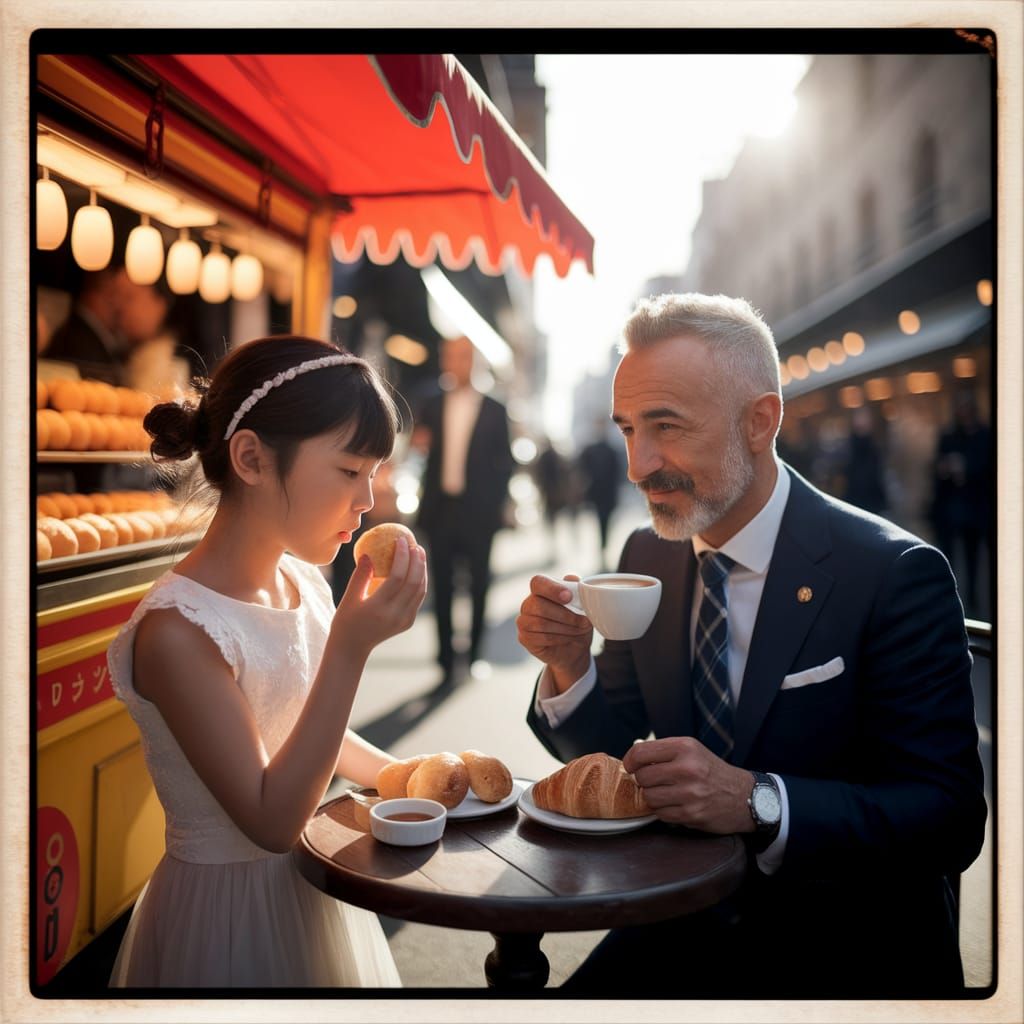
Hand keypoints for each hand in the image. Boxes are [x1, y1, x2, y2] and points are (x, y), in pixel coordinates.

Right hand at [331, 535, 426, 654]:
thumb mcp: (349, 598)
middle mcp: (395, 615)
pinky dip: (419, 581)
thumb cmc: (346, 620)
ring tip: (418, 552)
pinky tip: (416, 568)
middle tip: (414, 544)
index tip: (400, 540)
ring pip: (420, 590)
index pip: (397, 577)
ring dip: (422, 570)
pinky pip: (418, 598)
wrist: (352, 648)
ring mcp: (404, 620)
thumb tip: (369, 553)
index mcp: (379, 608)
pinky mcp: (408, 622)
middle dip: (417, 560)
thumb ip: (361, 575)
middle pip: (413, 582)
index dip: (402, 556)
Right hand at [516, 574, 592, 691]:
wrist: (575, 646)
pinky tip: (568, 637)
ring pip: (540, 623)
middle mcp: (529, 603)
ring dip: (565, 628)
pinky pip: (541, 638)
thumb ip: (577, 589)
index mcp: (541, 590)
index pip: (538, 582)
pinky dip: (560, 638)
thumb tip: (572, 579)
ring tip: (579, 630)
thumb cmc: (577, 621)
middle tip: (584, 621)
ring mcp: (524, 621)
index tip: (569, 597)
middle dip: (566, 615)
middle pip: (539, 605)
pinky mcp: (525, 638)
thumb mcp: (583, 605)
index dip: (552, 589)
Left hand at [623, 736, 755, 834]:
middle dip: (644, 781)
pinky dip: (664, 811)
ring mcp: (690, 793)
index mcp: (685, 748)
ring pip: (649, 797)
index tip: (630, 766)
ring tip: (666, 793)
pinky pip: (661, 814)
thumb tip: (632, 758)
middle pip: (642, 777)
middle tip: (654, 781)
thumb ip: (663, 751)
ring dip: (653, 797)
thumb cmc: (712, 771)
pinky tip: (676, 805)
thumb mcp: (692, 750)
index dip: (630, 761)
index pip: (641, 752)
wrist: (744, 796)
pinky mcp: (691, 814)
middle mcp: (687, 768)